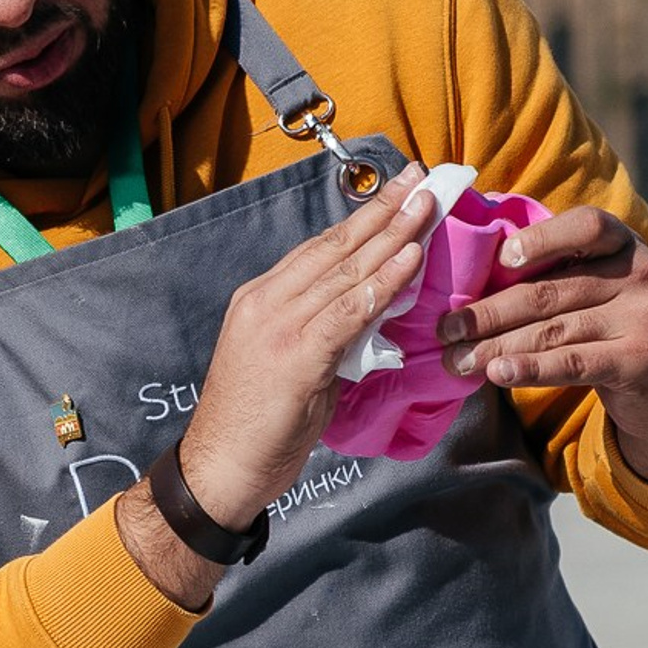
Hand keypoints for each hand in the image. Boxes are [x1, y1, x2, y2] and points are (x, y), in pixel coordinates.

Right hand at [173, 164, 438, 529]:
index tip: (395, 192)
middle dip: (382, 211)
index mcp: (258, 301)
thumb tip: (370, 313)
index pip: (317, 250)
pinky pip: (348, 312)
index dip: (360, 219)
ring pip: (344, 272)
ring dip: (392, 236)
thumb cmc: (255, 425)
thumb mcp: (290, 364)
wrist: (220, 468)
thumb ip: (325, 333)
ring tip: (426, 207)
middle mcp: (264, 304)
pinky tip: (410, 259)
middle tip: (420, 179)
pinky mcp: (296, 357)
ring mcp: (278, 328)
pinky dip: (382, 284)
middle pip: (333, 248)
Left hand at [434, 207, 647, 484]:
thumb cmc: (607, 320)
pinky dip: (530, 368)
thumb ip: (549, 270)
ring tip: (455, 360)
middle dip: (487, 313)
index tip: (501, 258)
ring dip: (494, 348)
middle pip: (548, 292)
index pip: (586, 226)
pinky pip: (574, 362)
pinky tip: (497, 373)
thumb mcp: (593, 282)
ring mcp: (645, 315)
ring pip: (552, 331)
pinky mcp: (642, 358)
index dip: (542, 239)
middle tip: (444, 330)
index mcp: (621, 243)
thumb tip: (465, 271)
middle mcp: (639, 272)